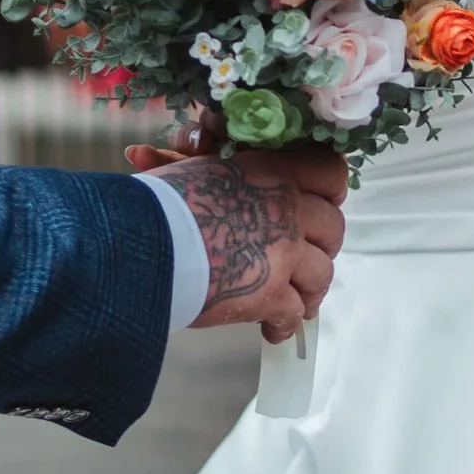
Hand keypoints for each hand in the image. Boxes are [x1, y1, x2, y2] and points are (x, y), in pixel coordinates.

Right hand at [129, 141, 346, 340]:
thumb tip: (181, 144)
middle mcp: (288, 208)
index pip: (329, 172)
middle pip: (333, 228)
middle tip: (306, 258)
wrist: (140, 243)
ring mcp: (284, 253)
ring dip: (310, 289)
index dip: (329, 191)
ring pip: (322, 274)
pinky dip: (284, 324)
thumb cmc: (157, 202)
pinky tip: (272, 329)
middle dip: (322, 246)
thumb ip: (206, 161)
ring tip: (297, 300)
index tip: (321, 203)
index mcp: (272, 171)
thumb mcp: (191, 169)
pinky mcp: (270, 293)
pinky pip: (295, 313)